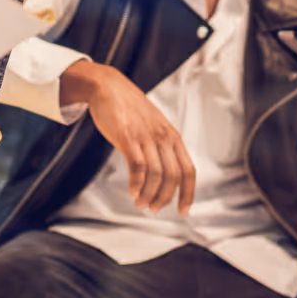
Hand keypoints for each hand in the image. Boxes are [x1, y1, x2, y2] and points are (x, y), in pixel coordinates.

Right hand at [61, 60, 195, 213]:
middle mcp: (163, 138)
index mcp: (172, 136)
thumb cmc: (129, 108)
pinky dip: (136, 184)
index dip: (188, 194)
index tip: (183, 210)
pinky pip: (137, 167)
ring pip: (156, 175)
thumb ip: (160, 144)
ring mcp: (145, 138)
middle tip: (153, 209)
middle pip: (173, 177)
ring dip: (149, 194)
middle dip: (164, 198)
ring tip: (141, 204)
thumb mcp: (153, 125)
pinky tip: (132, 192)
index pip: (188, 171)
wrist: (108, 87)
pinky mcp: (127, 138)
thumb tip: (162, 170)